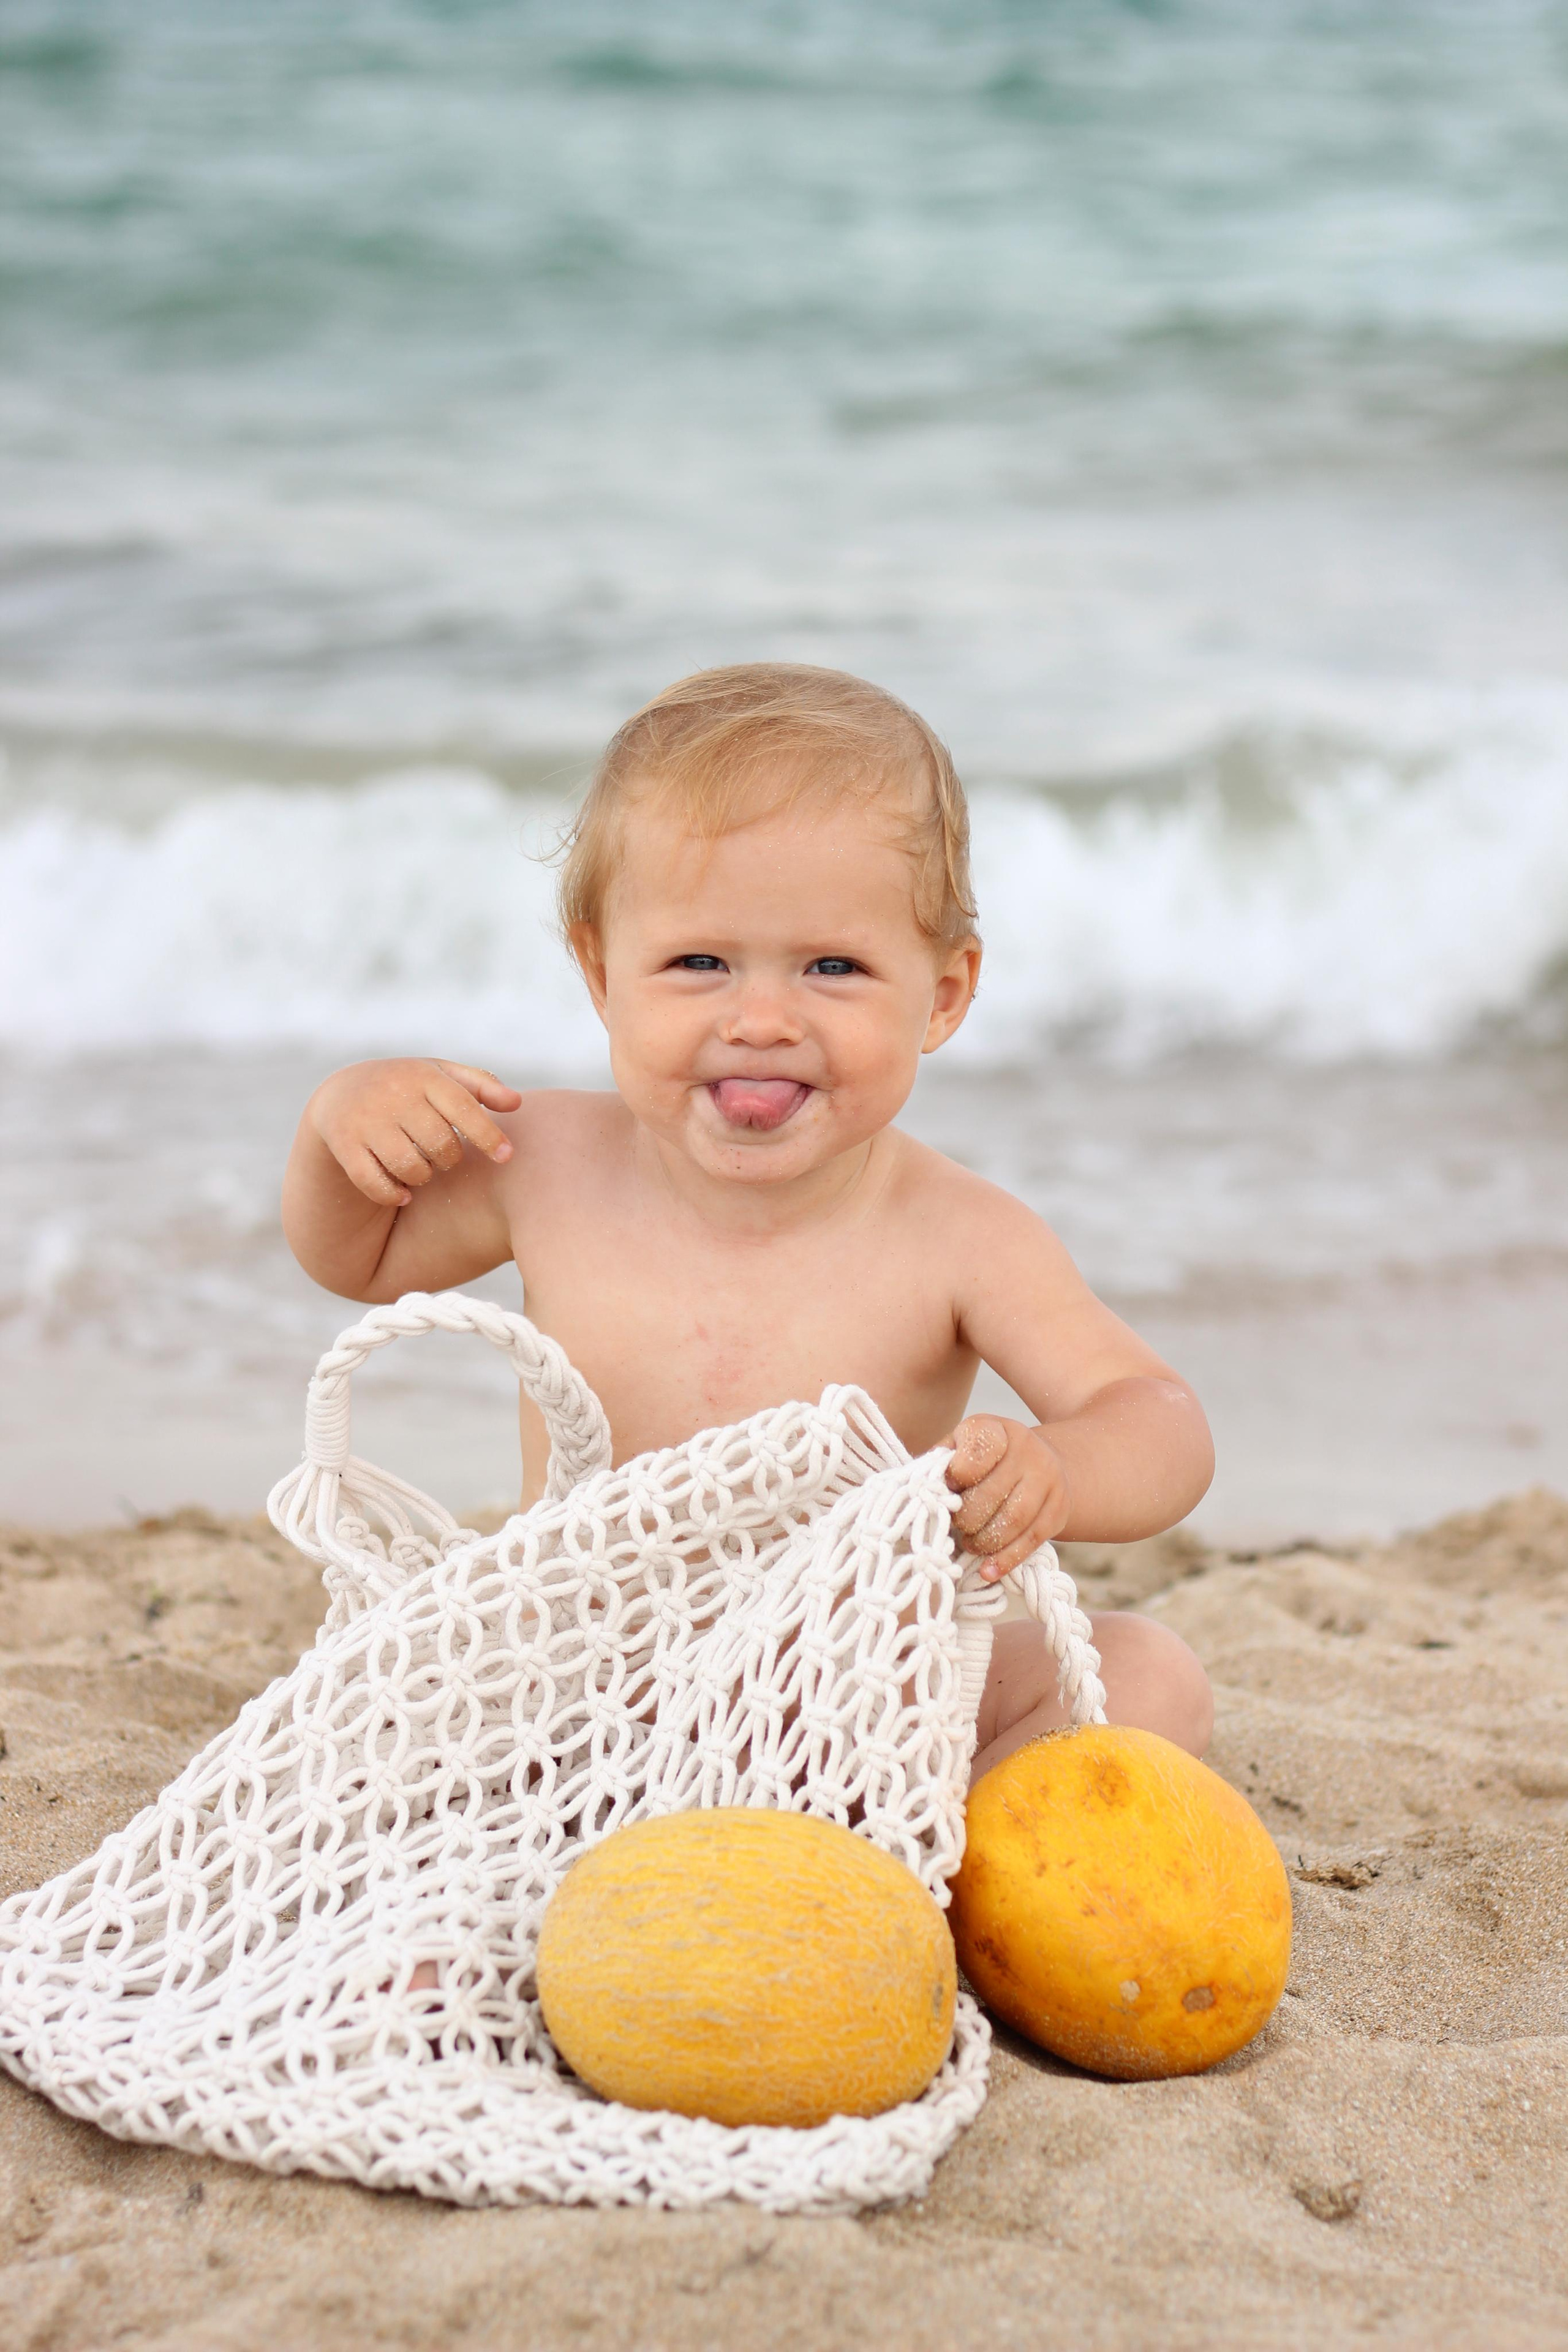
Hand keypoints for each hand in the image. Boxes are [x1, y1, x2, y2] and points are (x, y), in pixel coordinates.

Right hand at [310, 1059, 521, 1207]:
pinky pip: (375, 1183)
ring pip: (410, 1167)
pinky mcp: (345, 1145)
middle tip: (444, 1156)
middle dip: (449, 1158)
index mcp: (423, 1076)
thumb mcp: (442, 1077)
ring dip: (423, 1177)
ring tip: (423, 1169)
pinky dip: (394, 1195)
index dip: (488, 1135)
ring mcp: (366, 1121)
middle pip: (440, 1144)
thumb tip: (517, 1103)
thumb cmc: (409, 1088)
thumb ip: (481, 1087)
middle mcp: (393, 1096)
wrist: (343, 1093)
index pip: (463, 1107)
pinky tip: (403, 1194)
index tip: (506, 1157)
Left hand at [943, 1415, 1070, 1580]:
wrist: (1040, 1462)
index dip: (953, 1479)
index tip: (944, 1493)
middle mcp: (1028, 1449)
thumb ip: (940, 1466)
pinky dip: (1006, 1560)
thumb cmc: (986, 1461)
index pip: (973, 1456)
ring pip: (1013, 1520)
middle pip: (991, 1495)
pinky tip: (988, 1571)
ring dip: (984, 1541)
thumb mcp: (961, 1448)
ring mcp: (1049, 1478)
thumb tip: (922, 1493)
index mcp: (997, 1430)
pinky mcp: (1059, 1509)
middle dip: (966, 1519)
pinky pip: (1032, 1540)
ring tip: (969, 1545)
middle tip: (956, 1528)